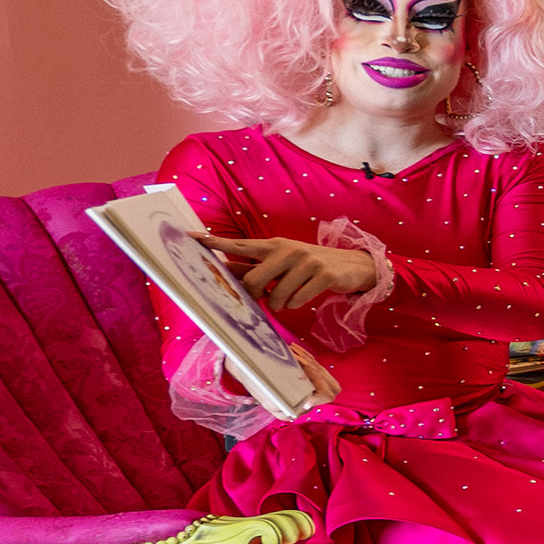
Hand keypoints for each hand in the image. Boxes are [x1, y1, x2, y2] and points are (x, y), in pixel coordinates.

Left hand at [214, 235, 391, 308]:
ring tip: (288, 299)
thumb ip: (255, 267)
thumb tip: (225, 272)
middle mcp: (287, 250)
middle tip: (264, 299)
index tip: (192, 239)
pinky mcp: (323, 274)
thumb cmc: (309, 266)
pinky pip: (297, 300)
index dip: (215, 243)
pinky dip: (297, 304)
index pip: (239, 245)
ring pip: (277, 296)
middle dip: (255, 296)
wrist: (352, 265)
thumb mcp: (282, 262)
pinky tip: (303, 298)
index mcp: (273, 245)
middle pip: (253, 281)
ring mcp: (306, 261)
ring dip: (280, 304)